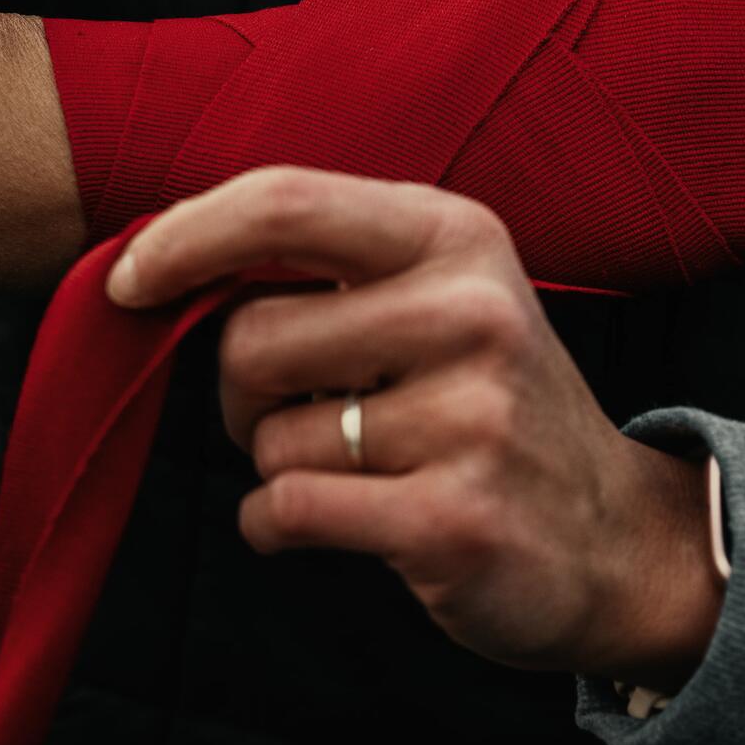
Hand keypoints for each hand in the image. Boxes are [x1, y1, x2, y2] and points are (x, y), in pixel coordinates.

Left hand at [108, 166, 725, 692]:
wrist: (615, 541)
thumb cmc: (488, 404)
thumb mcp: (441, 294)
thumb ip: (329, 263)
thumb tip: (160, 257)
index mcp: (457, 236)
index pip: (285, 203)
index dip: (183, 237)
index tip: (129, 281)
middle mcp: (472, 312)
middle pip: (251, 337)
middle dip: (241, 391)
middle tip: (305, 412)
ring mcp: (472, 417)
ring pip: (267, 438)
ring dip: (278, 466)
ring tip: (360, 470)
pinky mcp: (454, 518)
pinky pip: (286, 510)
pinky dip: (275, 528)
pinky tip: (342, 525)